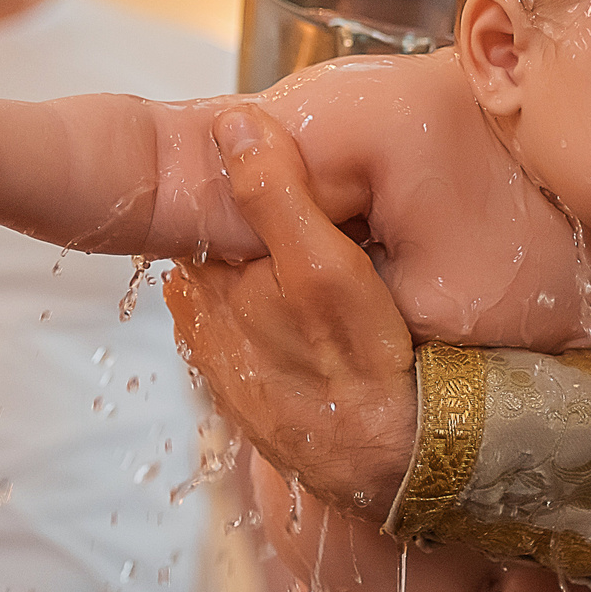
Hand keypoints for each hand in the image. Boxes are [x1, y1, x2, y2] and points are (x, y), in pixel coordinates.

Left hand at [164, 107, 416, 518]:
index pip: (213, 207)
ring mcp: (225, 359)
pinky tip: (333, 318)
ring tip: (341, 260)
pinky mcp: (254, 388)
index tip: (301, 172)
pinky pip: (266, 327)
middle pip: (229, 246)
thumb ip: (274, 193)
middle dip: (266, 228)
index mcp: (205, 282)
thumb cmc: (359, 369)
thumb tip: (233, 122)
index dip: (255, 184)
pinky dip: (291, 313)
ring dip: (281, 270)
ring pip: (249, 286)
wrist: (389, 469)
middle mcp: (201, 321)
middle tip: (331, 214)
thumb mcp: (324, 267)